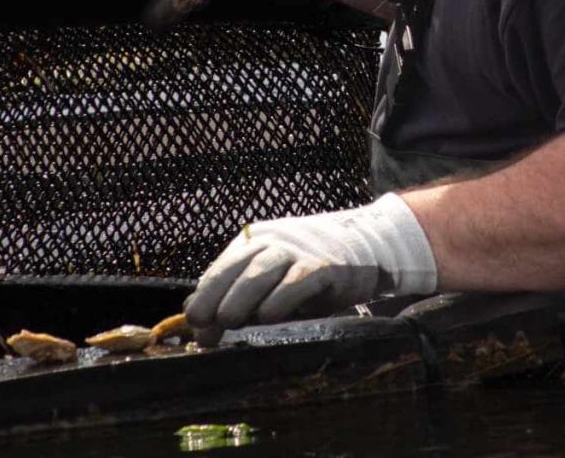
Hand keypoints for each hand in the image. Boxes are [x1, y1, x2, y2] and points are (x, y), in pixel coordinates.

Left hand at [184, 194, 436, 344]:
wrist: (368, 244)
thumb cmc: (313, 268)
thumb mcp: (273, 277)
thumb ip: (237, 294)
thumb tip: (198, 324)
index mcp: (255, 241)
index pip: (222, 267)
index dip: (205, 295)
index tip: (196, 324)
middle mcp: (275, 241)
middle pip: (237, 266)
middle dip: (217, 296)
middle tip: (206, 324)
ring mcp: (301, 251)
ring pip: (263, 269)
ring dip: (242, 296)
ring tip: (230, 321)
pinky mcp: (326, 265)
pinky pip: (298, 280)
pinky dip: (281, 298)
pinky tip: (270, 316)